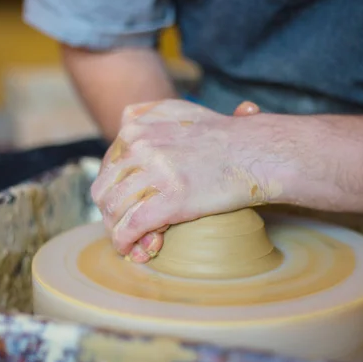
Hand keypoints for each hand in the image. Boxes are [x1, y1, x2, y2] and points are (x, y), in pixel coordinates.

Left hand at [91, 99, 285, 261]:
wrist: (258, 151)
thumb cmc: (225, 135)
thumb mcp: (179, 110)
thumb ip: (148, 114)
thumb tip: (125, 121)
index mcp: (137, 125)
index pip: (108, 165)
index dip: (114, 191)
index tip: (126, 205)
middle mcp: (139, 144)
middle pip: (104, 189)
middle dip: (112, 213)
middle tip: (126, 228)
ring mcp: (153, 171)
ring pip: (114, 210)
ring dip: (119, 232)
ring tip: (134, 243)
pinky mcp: (169, 200)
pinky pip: (131, 227)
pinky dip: (125, 243)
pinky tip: (132, 251)